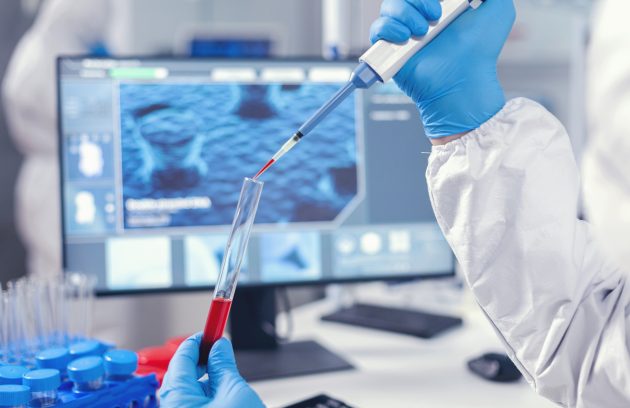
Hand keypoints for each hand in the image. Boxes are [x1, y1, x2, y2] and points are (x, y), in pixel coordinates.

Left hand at [159, 333, 264, 407]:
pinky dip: (206, 392)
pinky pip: (194, 402)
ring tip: (226, 371)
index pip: (182, 357)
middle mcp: (173, 407)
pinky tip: (222, 390)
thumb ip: (224, 365)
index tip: (212, 328)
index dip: (199, 340)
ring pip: (189, 389)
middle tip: (220, 347)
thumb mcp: (234, 391)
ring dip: (206, 376)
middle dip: (202, 358)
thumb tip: (220, 347)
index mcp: (177, 398)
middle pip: (182, 372)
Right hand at [370, 0, 514, 137]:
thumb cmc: (481, 51)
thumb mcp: (499, 10)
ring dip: (405, 12)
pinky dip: (389, 27)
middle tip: (436, 15)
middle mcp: (420, 19)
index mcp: (442, 7)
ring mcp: (404, 35)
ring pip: (389, 6)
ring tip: (423, 31)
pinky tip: (406, 37)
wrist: (463, 79)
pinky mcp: (391, 51)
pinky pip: (377, 29)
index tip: (443, 2)